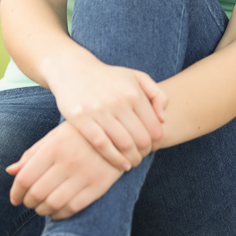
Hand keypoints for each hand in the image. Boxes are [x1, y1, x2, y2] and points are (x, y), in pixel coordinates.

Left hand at [6, 121, 122, 218]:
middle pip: (36, 194)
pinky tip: (57, 209)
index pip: (25, 178)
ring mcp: (84, 174)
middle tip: (29, 202)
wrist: (120, 132)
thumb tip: (10, 171)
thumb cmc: (81, 133)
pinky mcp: (98, 186)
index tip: (15, 197)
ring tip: (42, 206)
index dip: (15, 192)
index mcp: (54, 146)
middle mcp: (68, 161)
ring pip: (52, 204)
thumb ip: (33, 153)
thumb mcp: (56, 136)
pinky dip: (59, 214)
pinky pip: (72, 208)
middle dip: (28, 203)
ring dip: (42, 211)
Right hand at [45, 48, 168, 171]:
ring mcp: (99, 110)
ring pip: (123, 144)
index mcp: (133, 92)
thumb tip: (162, 118)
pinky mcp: (81, 119)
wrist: (73, 69)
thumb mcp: (136, 77)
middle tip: (142, 156)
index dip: (156, 141)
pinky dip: (114, 159)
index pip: (154, 126)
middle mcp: (118, 101)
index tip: (153, 146)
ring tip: (133, 162)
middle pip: (140, 138)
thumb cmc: (109, 77)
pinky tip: (121, 165)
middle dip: (145, 152)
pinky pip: (102, 144)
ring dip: (132, 158)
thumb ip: (157, 94)